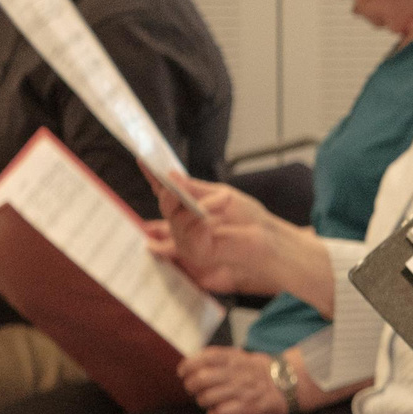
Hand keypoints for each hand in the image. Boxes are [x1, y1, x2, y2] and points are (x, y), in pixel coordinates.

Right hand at [145, 177, 288, 296]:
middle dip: (171, 193)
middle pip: (167, 207)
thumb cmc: (246, 218)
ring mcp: (188, 241)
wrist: (268, 237)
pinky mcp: (197, 254)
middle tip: (175, 180)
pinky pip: (189, 235)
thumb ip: (193, 189)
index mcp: (189, 208)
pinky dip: (203, 220)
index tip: (144, 159)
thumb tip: (170, 175)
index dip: (154, 178)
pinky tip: (216, 217)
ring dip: (199, 206)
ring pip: (177, 220)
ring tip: (222, 199)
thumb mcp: (220, 195)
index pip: (166, 192)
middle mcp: (184, 225)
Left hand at [182, 347, 293, 413]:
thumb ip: (221, 359)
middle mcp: (237, 373)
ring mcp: (243, 391)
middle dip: (191, 386)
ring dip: (202, 402)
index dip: (189, 365)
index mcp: (235, 358)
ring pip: (207, 398)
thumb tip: (193, 363)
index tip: (183, 372)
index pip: (205, 357)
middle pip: (201, 378)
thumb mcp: (242, 357)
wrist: (291, 383)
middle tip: (194, 390)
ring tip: (208, 402)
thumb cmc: (260, 372)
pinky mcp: (249, 408)